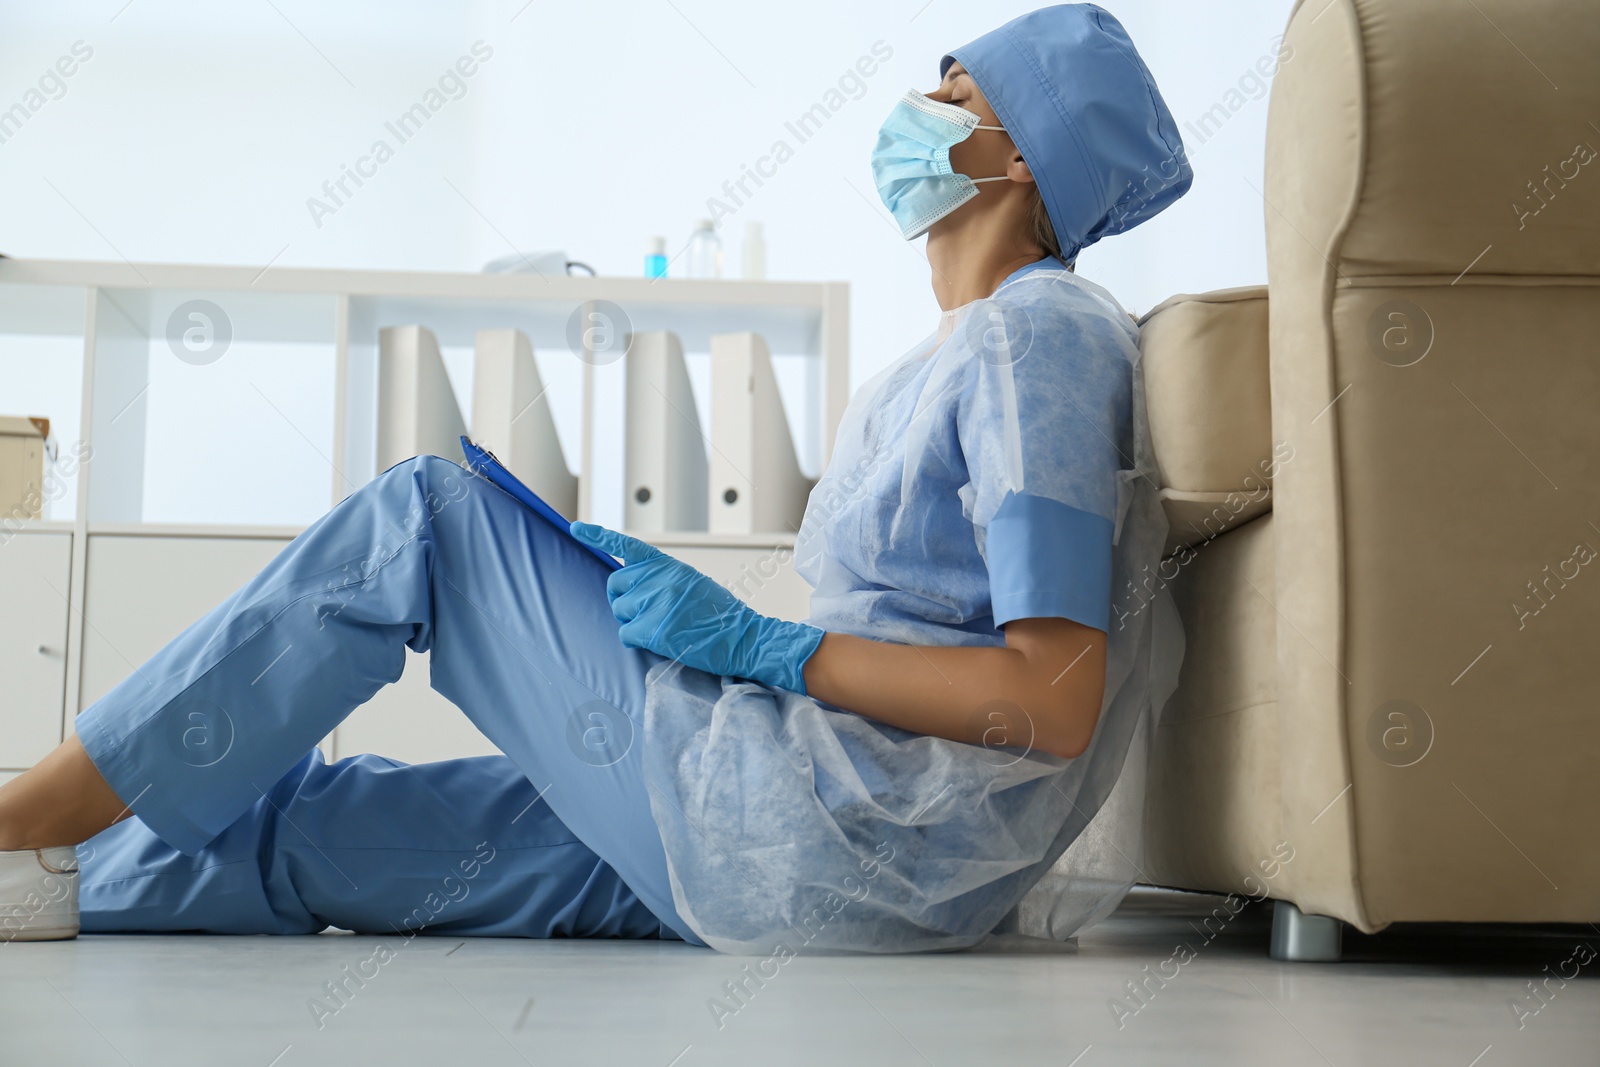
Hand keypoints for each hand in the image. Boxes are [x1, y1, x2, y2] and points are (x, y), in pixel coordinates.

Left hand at [570, 521, 825, 693]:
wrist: (742, 636)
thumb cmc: (718, 614)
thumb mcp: (690, 582)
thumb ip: (660, 578)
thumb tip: (630, 585)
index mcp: (668, 564)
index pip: (625, 544)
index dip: (597, 535)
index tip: (575, 528)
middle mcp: (658, 579)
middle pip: (616, 585)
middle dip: (624, 599)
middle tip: (645, 611)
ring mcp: (655, 603)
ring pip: (619, 610)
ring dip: (632, 621)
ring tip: (661, 625)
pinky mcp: (653, 629)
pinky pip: (625, 634)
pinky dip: (637, 640)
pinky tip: (659, 639)